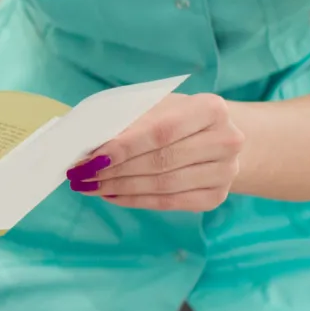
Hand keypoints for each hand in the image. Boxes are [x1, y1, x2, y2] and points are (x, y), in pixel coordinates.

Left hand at [71, 92, 244, 210]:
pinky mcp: (216, 196)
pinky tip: (112, 195)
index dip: (124, 147)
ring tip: (90, 186)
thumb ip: (128, 121)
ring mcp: (226, 172)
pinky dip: (136, 200)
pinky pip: (169, 203)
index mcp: (211, 109)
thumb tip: (89, 144)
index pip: (161, 131)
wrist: (215, 136)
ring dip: (120, 188)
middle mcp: (227, 140)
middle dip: (115, 170)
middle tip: (82, 174)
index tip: (91, 158)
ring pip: (163, 186)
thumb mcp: (156, 107)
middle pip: (161, 161)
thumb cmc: (176, 117)